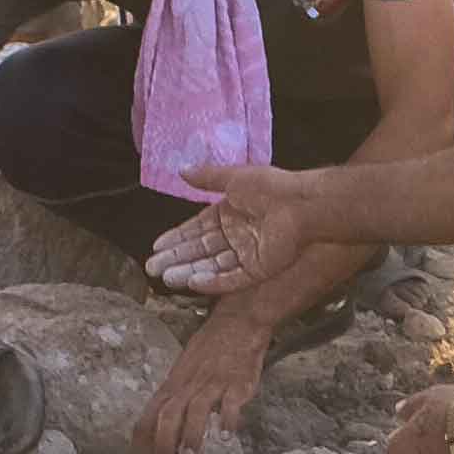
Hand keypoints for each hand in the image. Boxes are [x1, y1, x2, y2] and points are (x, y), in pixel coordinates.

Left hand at [137, 311, 271, 453]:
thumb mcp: (184, 370)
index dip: (142, 437)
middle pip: (169, 414)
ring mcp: (213, 384)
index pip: (150, 412)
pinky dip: (228, 420)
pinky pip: (230, 403)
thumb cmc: (210, 349)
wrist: (237, 323)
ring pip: (196, 410)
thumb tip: (162, 424)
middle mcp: (189, 385)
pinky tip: (226, 436)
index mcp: (174, 384)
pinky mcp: (237, 383)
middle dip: (163, 440)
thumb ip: (175, 395)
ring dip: (191, 435)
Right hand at [157, 163, 336, 299]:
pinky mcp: (260, 269)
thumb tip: (181, 170)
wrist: (301, 204)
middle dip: (176, 259)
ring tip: (166, 278)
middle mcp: (237, 235)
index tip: (157, 247)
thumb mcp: (234, 178)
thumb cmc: (272, 187)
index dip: (177, 238)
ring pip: (213, 266)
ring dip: (189, 271)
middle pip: (201, 251)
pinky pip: (233, 278)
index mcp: (230, 214)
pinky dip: (213, 281)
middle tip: (152, 267)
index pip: (197, 229)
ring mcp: (249, 254)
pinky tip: (193, 283)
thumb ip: (207, 178)